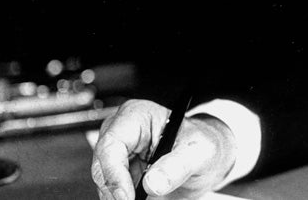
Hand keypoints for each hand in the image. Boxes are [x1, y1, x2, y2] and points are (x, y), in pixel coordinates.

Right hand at [91, 99, 236, 199]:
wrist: (206, 159)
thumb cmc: (202, 144)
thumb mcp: (200, 152)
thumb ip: (178, 165)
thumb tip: (153, 183)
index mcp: (138, 116)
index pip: (112, 144)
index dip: (114, 173)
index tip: (126, 197)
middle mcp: (122, 134)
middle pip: (102, 166)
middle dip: (114, 190)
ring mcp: (119, 156)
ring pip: (104, 183)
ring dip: (118, 197)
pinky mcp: (120, 175)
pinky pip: (112, 193)